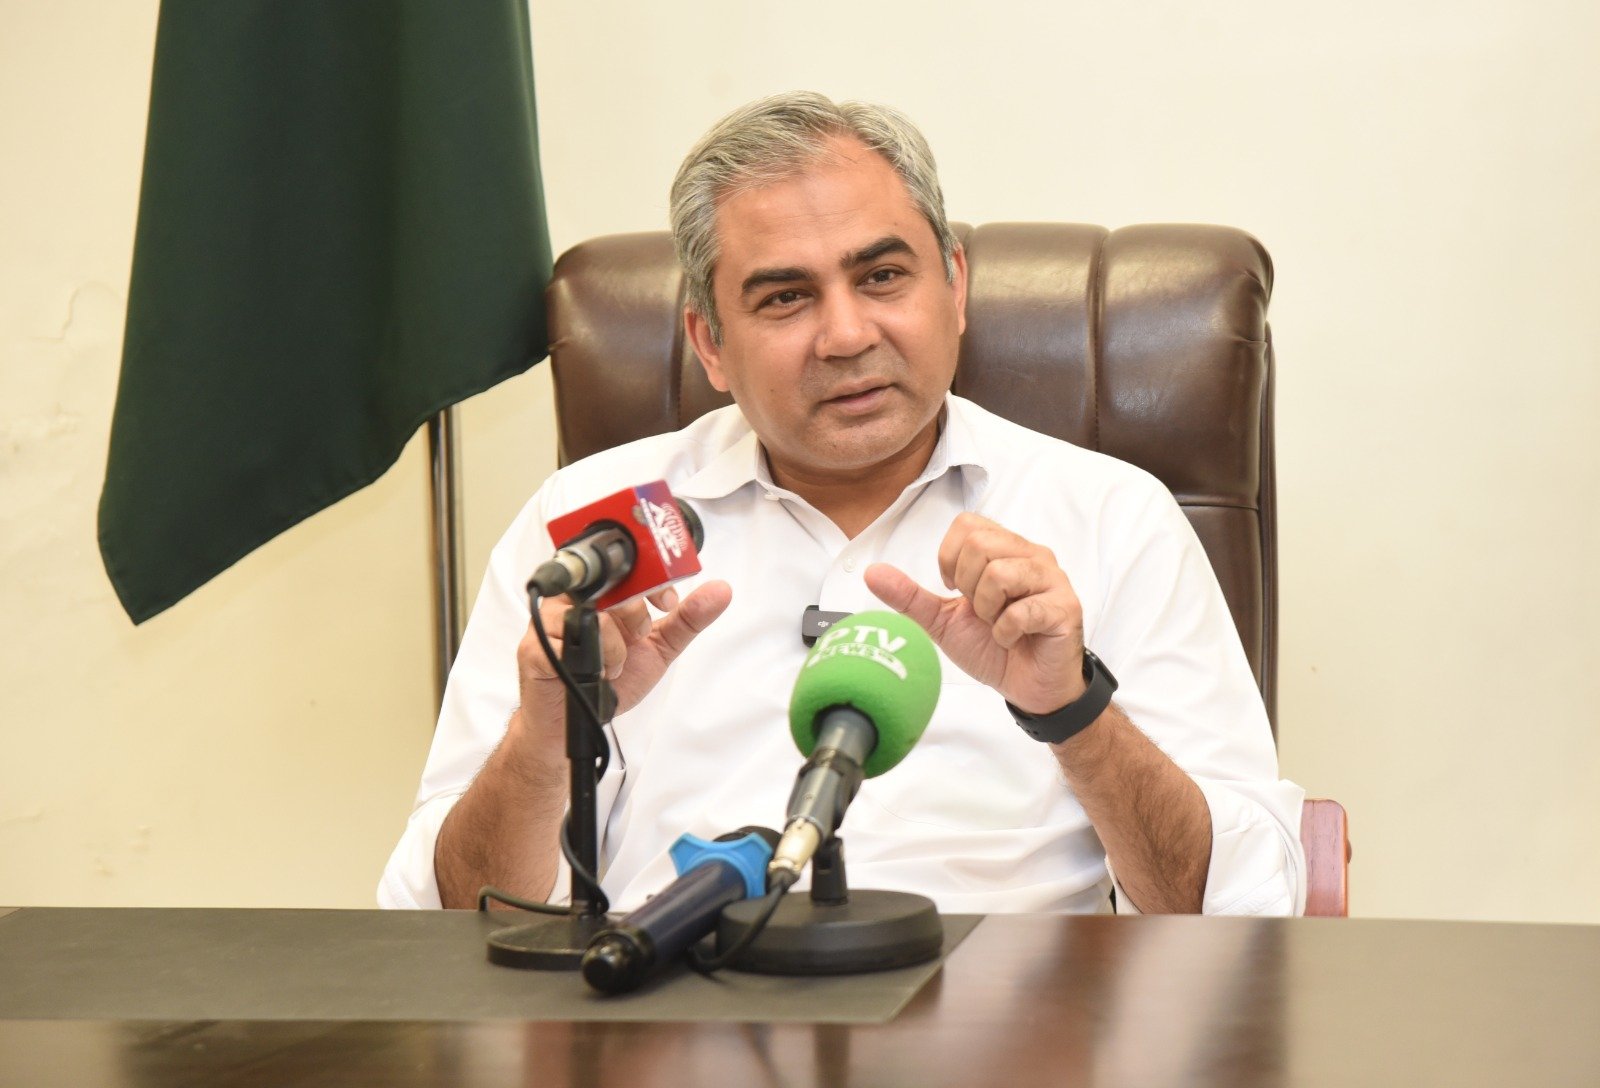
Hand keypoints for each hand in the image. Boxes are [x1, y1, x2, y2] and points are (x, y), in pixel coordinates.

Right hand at [516, 581, 732, 739]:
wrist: (577, 722)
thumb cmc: (610, 681)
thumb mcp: (659, 647)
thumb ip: (687, 619)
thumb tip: (721, 591)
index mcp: (602, 594)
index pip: (623, 563)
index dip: (650, 576)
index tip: (667, 601)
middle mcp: (573, 600)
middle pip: (607, 582)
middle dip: (634, 611)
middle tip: (640, 635)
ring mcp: (550, 620)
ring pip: (592, 613)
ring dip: (616, 645)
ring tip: (615, 667)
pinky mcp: (535, 645)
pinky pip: (570, 640)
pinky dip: (597, 660)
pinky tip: (598, 675)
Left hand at [864, 513, 1083, 714]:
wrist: (1027, 687)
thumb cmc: (992, 647)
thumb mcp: (942, 620)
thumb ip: (910, 595)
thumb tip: (871, 572)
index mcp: (1004, 549)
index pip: (966, 526)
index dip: (950, 560)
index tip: (958, 590)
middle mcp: (1030, 555)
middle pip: (980, 544)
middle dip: (967, 587)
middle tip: (982, 611)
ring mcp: (1051, 579)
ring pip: (1000, 573)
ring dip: (988, 610)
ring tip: (997, 624)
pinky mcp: (1064, 608)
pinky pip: (1022, 610)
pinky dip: (1006, 632)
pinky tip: (1013, 639)